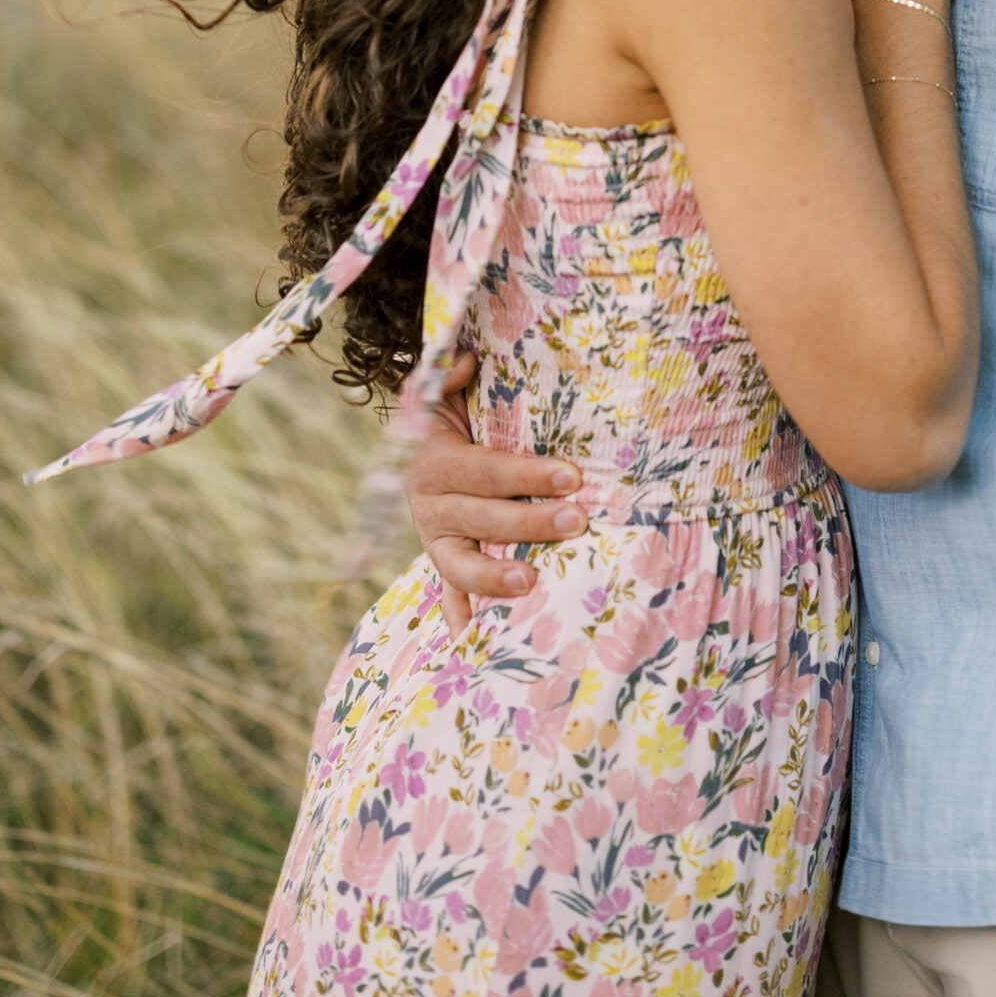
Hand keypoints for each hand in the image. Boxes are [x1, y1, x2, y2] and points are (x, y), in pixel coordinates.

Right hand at [401, 352, 589, 637]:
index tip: (572, 476)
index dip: (527, 475)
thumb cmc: (452, 419)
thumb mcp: (443, 393)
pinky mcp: (443, 564)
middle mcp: (430, 506)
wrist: (417, 453)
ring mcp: (436, 541)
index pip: (486, 470)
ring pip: (461, 565)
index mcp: (435, 462)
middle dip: (530, 522)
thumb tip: (466, 357)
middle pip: (482, 518)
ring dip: (495, 577)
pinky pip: (449, 595)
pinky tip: (474, 639)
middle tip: (578, 520)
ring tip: (533, 582)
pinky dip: (460, 617)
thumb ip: (448, 375)